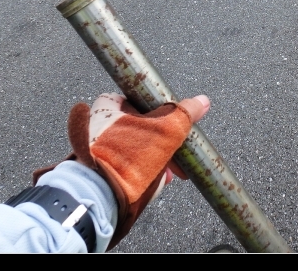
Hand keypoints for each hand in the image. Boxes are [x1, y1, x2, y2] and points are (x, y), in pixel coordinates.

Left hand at [62, 93, 208, 248]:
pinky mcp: (97, 169)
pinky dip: (142, 172)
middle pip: (142, 128)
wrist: (100, 196)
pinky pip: (126, 166)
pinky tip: (154, 184)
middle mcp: (97, 124)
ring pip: (135, 149)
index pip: (142, 102)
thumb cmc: (129, 157)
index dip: (163, 115)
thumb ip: (185, 114)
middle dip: (163, 144)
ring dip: (156, 160)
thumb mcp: (167, 130)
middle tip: (176, 157)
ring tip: (168, 175)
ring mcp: (95, 148)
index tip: (176, 127)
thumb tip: (202, 101)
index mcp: (109, 105)